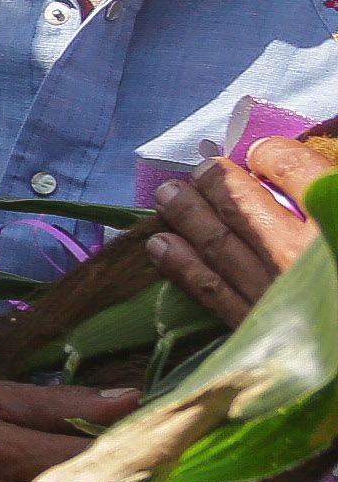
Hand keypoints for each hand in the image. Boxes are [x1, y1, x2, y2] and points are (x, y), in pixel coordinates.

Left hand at [147, 136, 337, 321]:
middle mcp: (301, 258)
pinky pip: (211, 291)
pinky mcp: (257, 329)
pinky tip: (161, 244)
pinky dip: (181, 265)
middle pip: (246, 206)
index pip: (303, 175)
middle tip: (200, 169)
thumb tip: (307, 179)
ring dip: (188, 214)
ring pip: (219, 243)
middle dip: (217, 182)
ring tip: (167, 193)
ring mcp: (275, 294)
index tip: (263, 151)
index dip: (278, 156)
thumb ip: (332, 206)